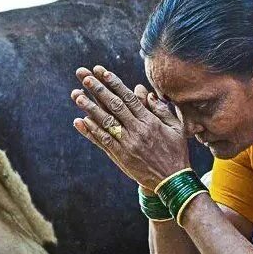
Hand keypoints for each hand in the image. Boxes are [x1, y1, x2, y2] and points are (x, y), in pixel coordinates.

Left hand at [71, 65, 189, 190]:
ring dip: (89, 108)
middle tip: (85, 76)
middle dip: (98, 89)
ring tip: (77, 95)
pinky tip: (80, 121)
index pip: (129, 98)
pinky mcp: (120, 156)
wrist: (171, 181)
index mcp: (150, 122)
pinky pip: (103, 141)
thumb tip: (144, 92)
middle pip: (114, 106)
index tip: (102, 71)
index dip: (114, 84)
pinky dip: (91, 131)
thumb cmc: (175, 151)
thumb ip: (160, 109)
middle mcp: (137, 131)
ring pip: (105, 122)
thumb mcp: (175, 127)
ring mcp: (127, 144)